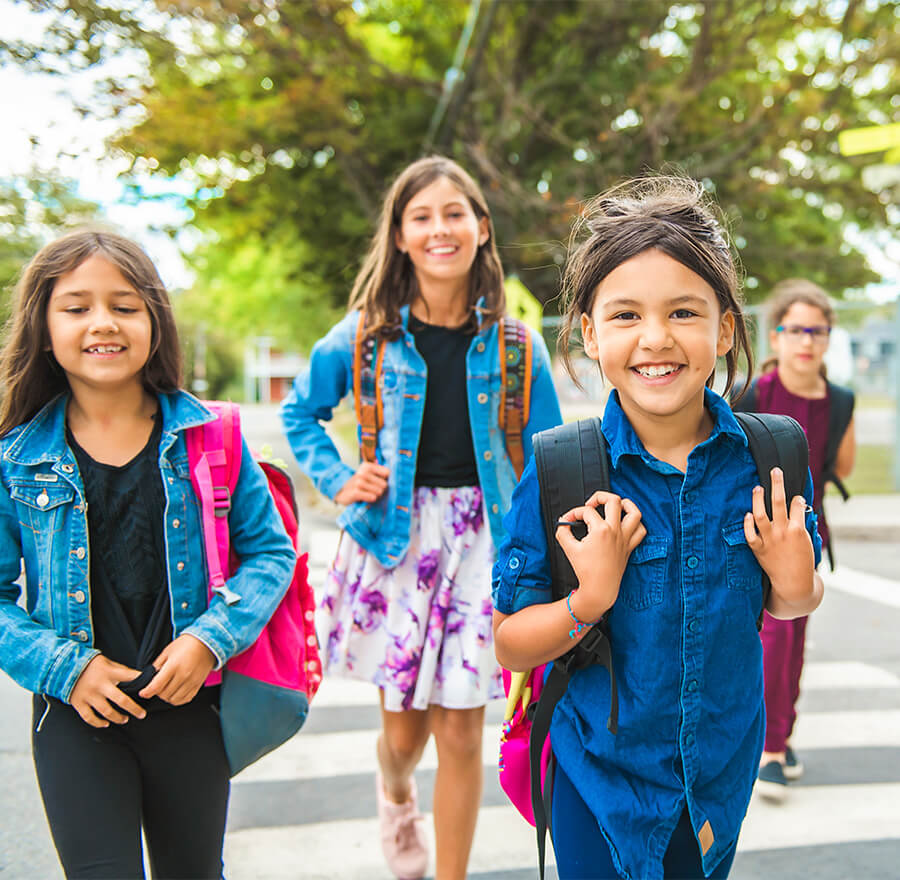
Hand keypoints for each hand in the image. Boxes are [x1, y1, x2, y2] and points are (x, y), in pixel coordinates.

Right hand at [70, 655, 145, 726]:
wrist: (64, 665)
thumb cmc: (90, 664)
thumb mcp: (107, 662)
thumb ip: (120, 670)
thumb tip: (138, 677)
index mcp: (109, 672)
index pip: (131, 677)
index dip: (142, 682)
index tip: (151, 688)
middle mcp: (100, 685)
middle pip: (121, 700)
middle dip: (134, 709)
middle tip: (142, 714)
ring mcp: (89, 695)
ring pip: (107, 711)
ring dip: (118, 718)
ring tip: (125, 719)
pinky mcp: (78, 703)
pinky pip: (89, 717)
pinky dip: (98, 723)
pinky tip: (106, 724)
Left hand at [139, 634, 216, 704]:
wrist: (207, 642)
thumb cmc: (187, 644)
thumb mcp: (168, 650)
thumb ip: (157, 664)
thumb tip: (150, 676)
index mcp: (174, 665)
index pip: (157, 685)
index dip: (147, 692)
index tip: (143, 693)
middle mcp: (183, 675)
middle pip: (164, 694)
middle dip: (157, 693)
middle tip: (157, 686)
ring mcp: (192, 681)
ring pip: (174, 700)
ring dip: (167, 697)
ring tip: (166, 690)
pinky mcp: (198, 685)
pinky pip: (186, 699)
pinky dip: (178, 699)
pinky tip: (176, 692)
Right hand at [334, 462, 389, 504]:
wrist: (341, 492)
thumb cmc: (358, 484)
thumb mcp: (367, 475)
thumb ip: (379, 474)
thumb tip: (393, 480)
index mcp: (367, 466)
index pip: (387, 473)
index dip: (386, 480)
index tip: (379, 483)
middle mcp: (363, 472)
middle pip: (384, 484)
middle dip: (380, 490)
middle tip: (371, 490)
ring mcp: (358, 482)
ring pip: (379, 492)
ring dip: (375, 495)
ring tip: (368, 494)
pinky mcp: (355, 492)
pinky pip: (372, 497)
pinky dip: (371, 499)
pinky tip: (366, 498)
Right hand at [555, 491, 645, 621]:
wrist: (599, 589)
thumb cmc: (586, 571)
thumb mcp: (568, 548)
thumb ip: (563, 532)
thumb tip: (563, 523)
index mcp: (601, 530)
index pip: (586, 511)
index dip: (573, 513)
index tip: (567, 520)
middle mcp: (615, 531)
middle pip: (613, 500)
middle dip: (599, 496)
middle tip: (591, 504)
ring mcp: (624, 538)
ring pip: (634, 512)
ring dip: (625, 504)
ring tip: (615, 505)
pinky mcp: (629, 547)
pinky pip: (640, 530)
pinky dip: (635, 523)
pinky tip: (625, 523)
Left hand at [744, 467, 814, 605]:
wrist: (794, 584)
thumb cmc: (803, 562)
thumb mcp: (808, 542)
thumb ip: (802, 524)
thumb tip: (800, 508)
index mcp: (798, 530)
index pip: (797, 505)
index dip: (796, 498)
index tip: (795, 496)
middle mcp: (783, 532)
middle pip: (779, 502)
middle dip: (777, 484)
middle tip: (775, 470)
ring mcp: (769, 540)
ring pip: (760, 514)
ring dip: (758, 499)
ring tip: (758, 488)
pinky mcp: (758, 548)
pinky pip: (749, 533)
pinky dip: (747, 523)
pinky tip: (747, 514)